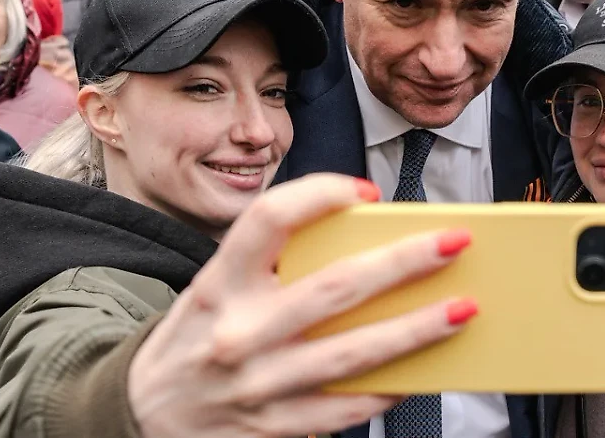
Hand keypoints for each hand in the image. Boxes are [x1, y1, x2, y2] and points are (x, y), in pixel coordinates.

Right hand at [129, 173, 474, 437]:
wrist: (141, 413)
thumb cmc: (199, 336)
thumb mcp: (216, 289)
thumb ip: (274, 267)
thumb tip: (369, 246)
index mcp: (219, 282)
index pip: (268, 220)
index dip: (320, 195)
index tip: (367, 190)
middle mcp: (237, 331)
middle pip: (335, 287)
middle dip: (403, 263)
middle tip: (454, 242)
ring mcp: (257, 385)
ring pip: (353, 352)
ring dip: (416, 329)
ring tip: (463, 308)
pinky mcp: (273, 427)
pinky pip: (346, 407)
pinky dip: (390, 388)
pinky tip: (425, 370)